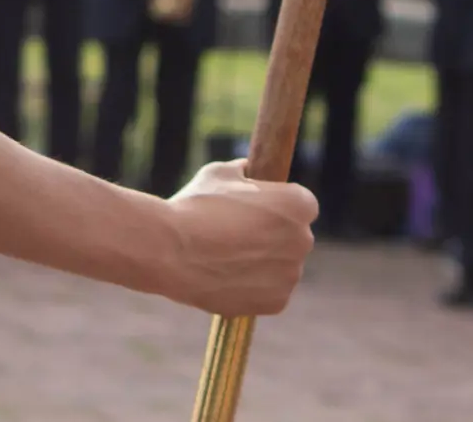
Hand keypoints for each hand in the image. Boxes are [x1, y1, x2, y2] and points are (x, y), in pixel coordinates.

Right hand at [157, 160, 317, 315]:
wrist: (169, 250)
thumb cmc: (194, 206)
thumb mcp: (219, 174)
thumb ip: (243, 172)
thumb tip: (247, 170)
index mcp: (297, 203)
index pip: (301, 203)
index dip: (277, 204)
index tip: (256, 207)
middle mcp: (302, 239)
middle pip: (294, 236)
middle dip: (272, 234)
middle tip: (236, 232)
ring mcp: (291, 274)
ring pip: (281, 266)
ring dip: (262, 262)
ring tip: (224, 256)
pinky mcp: (277, 302)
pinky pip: (270, 291)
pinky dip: (254, 287)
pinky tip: (226, 275)